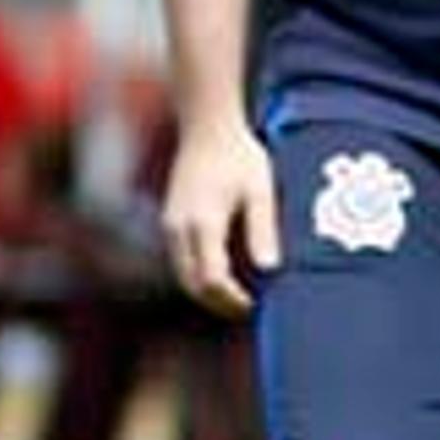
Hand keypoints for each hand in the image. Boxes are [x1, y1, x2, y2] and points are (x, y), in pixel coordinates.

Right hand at [159, 117, 280, 314]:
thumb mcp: (260, 191)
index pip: (212, 278)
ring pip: (183, 275)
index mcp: (203, 222)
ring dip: (207, 292)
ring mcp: (170, 226)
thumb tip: (269, 270)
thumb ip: (263, 230)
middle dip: (218, 302)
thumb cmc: (240, 156)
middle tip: (249, 310)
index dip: (232, 299)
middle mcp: (179, 228)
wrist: (206, 129)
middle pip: (193, 284)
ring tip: (238, 298)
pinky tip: (223, 274)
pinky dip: (199, 276)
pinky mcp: (170, 223)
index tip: (255, 306)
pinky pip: (180, 261)